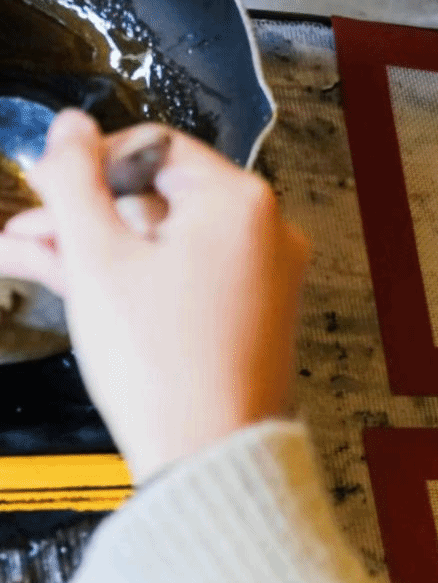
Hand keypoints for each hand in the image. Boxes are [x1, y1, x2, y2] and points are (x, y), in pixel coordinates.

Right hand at [0, 110, 310, 480]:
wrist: (208, 454)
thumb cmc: (165, 366)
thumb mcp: (96, 256)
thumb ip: (74, 178)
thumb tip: (70, 127)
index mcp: (241, 203)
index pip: (156, 146)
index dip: (92, 162)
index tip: (47, 183)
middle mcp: (266, 233)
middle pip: (157, 197)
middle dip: (83, 213)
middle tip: (27, 230)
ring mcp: (264, 276)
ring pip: (164, 241)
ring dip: (96, 247)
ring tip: (30, 259)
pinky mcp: (251, 314)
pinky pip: (186, 277)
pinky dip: (135, 278)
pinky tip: (72, 283)